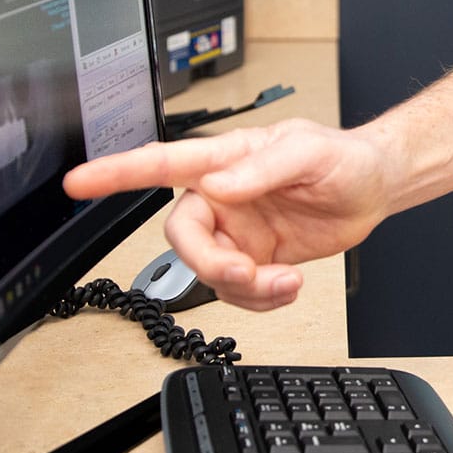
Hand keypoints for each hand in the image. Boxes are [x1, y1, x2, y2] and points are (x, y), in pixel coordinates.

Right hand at [63, 118, 394, 309]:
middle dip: (210, 264)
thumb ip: (261, 169)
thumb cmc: (341, 157)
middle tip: (246, 273)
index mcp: (225, 160)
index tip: (79, 182)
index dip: (116, 173)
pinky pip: (237, 291)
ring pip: (209, 273)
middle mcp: (222, 197)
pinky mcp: (254, 260)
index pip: (161, 164)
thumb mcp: (308, 153)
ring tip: (285, 280)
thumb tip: (221, 187)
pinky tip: (289, 284)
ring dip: (245, 288)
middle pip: (182, 238)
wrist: (374, 189)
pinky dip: (261, 298)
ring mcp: (236, 232)